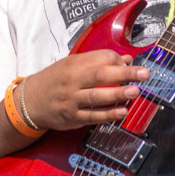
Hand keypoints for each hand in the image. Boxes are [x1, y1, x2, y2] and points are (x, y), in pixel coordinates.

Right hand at [23, 49, 148, 130]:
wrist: (30, 101)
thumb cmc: (54, 80)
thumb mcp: (71, 65)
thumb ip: (97, 62)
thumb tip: (126, 60)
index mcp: (73, 65)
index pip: (99, 58)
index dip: (117, 60)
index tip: (131, 63)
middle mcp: (72, 82)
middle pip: (100, 75)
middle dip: (125, 74)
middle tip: (144, 74)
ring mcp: (72, 101)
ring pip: (97, 97)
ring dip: (118, 94)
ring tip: (135, 91)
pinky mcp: (73, 118)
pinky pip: (93, 116)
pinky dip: (109, 114)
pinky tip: (122, 111)